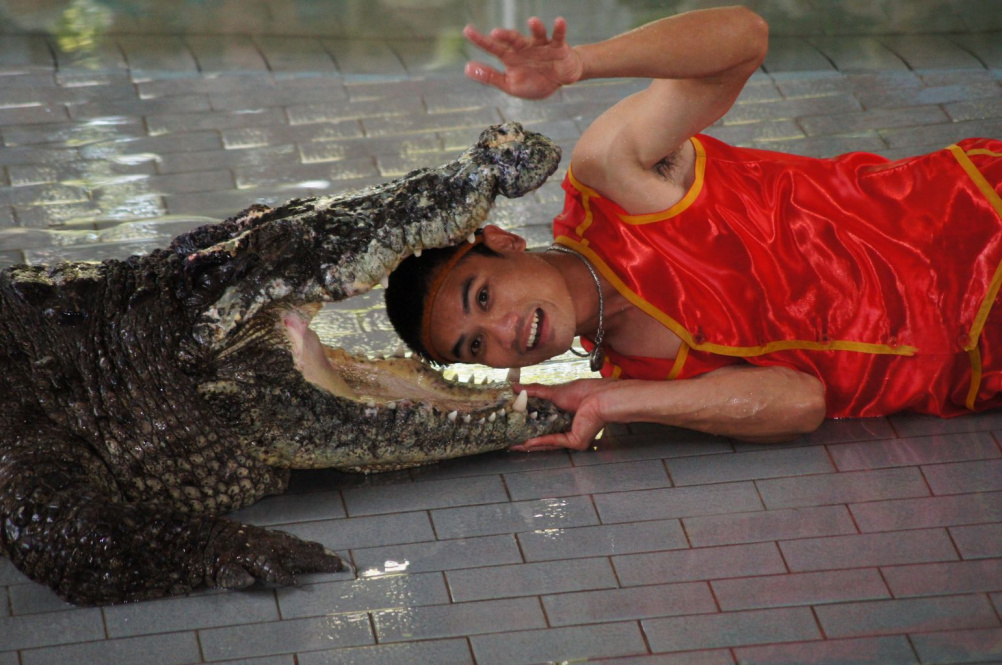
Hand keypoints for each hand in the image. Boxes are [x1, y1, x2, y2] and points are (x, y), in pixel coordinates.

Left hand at [464, 17, 582, 98]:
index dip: (480, 40)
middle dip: (505, 36)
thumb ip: (490, 77)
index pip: (493, 47)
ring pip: (537, 34)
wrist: (559, 81)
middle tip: (495, 33)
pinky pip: (558, 37)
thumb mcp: (509, 84)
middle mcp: (524, 48)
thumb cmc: (533, 80)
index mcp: (511, 57)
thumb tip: (467, 69)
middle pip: (513, 39)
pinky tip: (559, 21)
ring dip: (536, 28)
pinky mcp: (558, 48)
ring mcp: (541, 46)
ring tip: (532, 21)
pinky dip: (559, 29)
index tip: (467, 30)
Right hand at [511, 378, 615, 450]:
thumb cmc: (583, 392)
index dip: (528, 423)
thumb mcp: (553, 391)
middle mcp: (567, 428)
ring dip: (530, 444)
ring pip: (547, 442)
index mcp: (563, 415)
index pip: (542, 422)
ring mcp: (571, 436)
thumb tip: (514, 386)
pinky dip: (540, 442)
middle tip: (510, 439)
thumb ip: (534, 391)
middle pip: (543, 434)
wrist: (600, 397)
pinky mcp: (575, 441)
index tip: (513, 424)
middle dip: (526, 437)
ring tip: (514, 445)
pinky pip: (555, 442)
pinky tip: (527, 442)